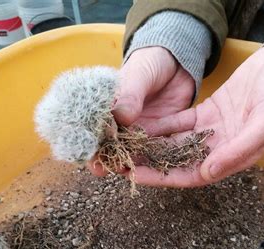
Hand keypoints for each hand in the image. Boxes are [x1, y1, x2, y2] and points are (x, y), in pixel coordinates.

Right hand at [87, 46, 194, 175]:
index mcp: (112, 107)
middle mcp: (124, 122)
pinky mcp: (162, 132)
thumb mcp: (139, 75)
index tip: (85, 152)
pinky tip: (149, 168)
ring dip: (128, 161)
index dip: (90, 140)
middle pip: (113, 143)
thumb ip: (131, 95)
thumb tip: (122, 117)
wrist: (178, 61)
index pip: (96, 127)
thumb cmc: (150, 62)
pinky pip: (156, 148)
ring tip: (122, 172)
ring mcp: (143, 129)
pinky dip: (152, 157)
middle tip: (100, 169)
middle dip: (105, 157)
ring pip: (134, 149)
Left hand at [132, 34, 263, 186]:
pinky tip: (141, 124)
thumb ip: (238, 150)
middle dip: (149, 162)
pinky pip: (179, 123)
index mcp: (233, 157)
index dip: (162, 177)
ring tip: (123, 143)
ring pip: (175, 143)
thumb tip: (207, 173)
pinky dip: (160, 124)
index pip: (191, 175)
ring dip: (150, 145)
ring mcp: (212, 131)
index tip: (135, 174)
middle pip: (177, 161)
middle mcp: (219, 149)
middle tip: (119, 160)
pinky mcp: (208, 114)